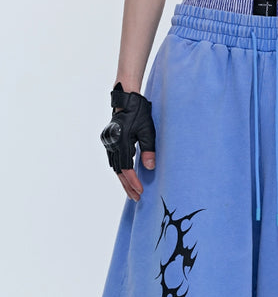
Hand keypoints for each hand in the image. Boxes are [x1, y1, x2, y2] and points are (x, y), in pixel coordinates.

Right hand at [100, 82, 155, 201]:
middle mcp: (112, 143)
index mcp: (121, 141)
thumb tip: (150, 168)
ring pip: (115, 167)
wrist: (127, 98)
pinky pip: (114, 160)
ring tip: (132, 192)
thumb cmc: (140, 112)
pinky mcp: (109, 140)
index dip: (133, 182)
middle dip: (128, 186)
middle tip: (136, 198)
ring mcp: (109, 142)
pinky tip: (126, 177)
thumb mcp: (148, 131)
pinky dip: (120, 170)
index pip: (126, 168)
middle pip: (119, 171)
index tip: (140, 191)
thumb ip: (149, 150)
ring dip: (123, 180)